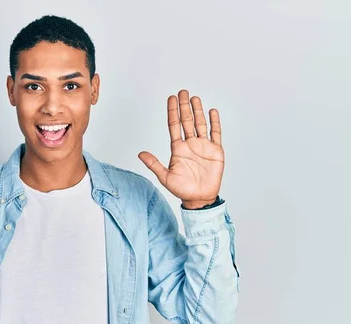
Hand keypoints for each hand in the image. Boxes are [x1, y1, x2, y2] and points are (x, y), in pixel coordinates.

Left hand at [138, 89, 223, 207]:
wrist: (199, 199)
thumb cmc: (182, 189)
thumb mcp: (165, 177)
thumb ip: (154, 164)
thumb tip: (140, 154)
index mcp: (177, 148)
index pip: (174, 125)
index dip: (173, 111)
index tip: (171, 98)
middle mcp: (190, 144)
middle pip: (186, 121)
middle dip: (184, 106)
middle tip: (183, 92)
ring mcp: (203, 146)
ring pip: (200, 124)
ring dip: (198, 111)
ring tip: (195, 98)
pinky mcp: (215, 151)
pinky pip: (216, 133)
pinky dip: (215, 122)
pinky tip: (212, 111)